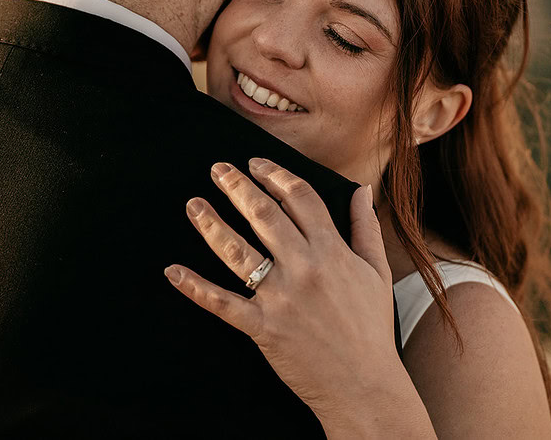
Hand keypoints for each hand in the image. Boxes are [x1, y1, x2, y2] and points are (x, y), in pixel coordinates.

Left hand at [163, 158, 402, 427]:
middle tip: (217, 169)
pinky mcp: (263, 327)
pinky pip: (222, 303)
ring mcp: (280, 298)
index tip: (255, 163)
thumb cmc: (371, 328)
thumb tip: (361, 189)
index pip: (299, 198)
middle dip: (237, 186)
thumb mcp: (377, 272)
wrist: (365, 386)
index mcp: (332, 251)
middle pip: (264, 214)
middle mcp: (304, 268)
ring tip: (193, 205)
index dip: (275, 174)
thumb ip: (366, 227)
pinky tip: (173, 271)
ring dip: (211, 224)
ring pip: (237, 251)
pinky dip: (195, 288)